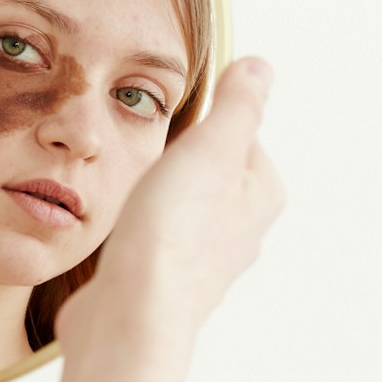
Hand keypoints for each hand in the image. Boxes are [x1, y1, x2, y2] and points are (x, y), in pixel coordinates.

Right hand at [57, 56, 286, 367]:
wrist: (133, 314)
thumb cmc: (173, 229)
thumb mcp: (211, 147)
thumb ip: (238, 104)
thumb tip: (260, 67)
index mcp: (262, 193)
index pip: (238, 132)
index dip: (196, 123)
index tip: (167, 130)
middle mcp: (244, 230)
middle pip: (208, 169)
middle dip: (175, 159)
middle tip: (145, 158)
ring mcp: (205, 260)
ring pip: (179, 205)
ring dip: (152, 195)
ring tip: (130, 196)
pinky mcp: (167, 282)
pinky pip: (154, 239)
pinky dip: (136, 229)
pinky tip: (118, 233)